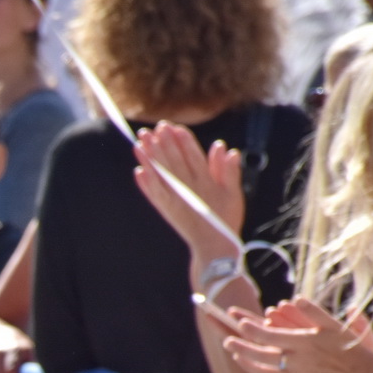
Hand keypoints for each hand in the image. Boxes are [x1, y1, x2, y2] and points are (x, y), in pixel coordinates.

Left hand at [131, 122, 242, 262]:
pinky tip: (138, 170)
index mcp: (206, 181)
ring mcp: (175, 199)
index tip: (174, 127)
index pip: (193, 156)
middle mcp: (188, 188)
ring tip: (140, 141)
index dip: (183, 141)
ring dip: (149, 157)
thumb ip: (228, 169)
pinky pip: (153, 194)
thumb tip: (223, 146)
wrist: (213, 246)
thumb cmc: (227, 218)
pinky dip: (145, 183)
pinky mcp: (166, 210)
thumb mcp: (234, 192)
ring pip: (160, 174)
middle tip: (154, 127)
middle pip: (173, 161)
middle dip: (163, 143)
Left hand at [225, 298, 372, 372]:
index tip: (240, 322)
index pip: (270, 336)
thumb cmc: (349, 347)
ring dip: (248, 365)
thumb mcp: (333, 326)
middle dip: (242, 347)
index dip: (253, 329)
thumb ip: (314, 311)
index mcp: (303, 343)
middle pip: (261, 355)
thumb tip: (295, 298)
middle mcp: (297, 362)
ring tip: (236, 356)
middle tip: (227, 341)